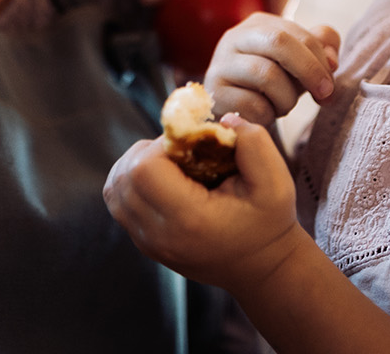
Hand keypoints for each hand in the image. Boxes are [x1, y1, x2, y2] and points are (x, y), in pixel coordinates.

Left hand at [104, 114, 305, 293]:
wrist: (261, 268)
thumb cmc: (269, 223)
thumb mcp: (276, 183)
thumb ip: (254, 143)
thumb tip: (222, 120)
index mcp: (190, 220)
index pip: (143, 169)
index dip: (161, 145)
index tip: (189, 146)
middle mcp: (160, 236)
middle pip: (123, 176)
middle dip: (147, 152)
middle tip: (180, 153)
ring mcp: (148, 243)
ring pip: (113, 189)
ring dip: (135, 165)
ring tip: (170, 165)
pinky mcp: (143, 244)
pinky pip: (118, 203)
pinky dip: (132, 183)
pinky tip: (163, 180)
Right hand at [205, 14, 341, 126]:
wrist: (235, 110)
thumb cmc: (274, 81)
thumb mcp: (300, 61)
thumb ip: (321, 47)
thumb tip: (331, 60)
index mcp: (258, 24)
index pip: (297, 33)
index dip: (320, 59)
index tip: (330, 85)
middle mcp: (234, 38)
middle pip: (279, 41)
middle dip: (309, 70)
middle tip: (324, 95)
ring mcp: (220, 64)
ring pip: (267, 75)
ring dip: (287, 98)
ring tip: (283, 105)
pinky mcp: (214, 93)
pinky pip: (252, 104)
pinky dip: (268, 115)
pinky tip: (264, 114)